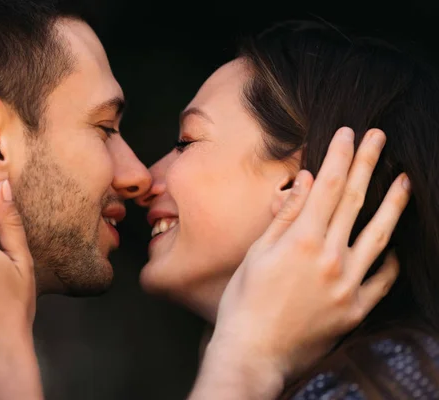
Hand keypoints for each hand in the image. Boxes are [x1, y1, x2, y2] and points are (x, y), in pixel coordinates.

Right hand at [192, 128, 408, 398]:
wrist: (255, 352)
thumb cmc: (245, 302)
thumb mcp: (255, 254)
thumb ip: (284, 216)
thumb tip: (307, 182)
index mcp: (301, 241)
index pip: (328, 187)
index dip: (340, 156)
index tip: (349, 134)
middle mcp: (330, 259)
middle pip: (355, 201)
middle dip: (368, 164)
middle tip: (380, 138)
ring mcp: (348, 285)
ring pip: (379, 236)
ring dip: (393, 204)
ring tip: (404, 180)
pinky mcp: (356, 309)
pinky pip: (383, 278)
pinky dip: (389, 258)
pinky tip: (393, 244)